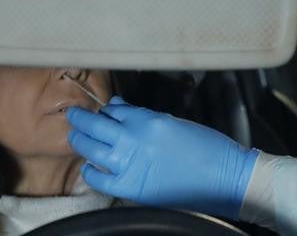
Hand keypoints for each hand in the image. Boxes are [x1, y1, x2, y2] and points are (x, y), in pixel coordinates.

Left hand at [66, 97, 257, 218]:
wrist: (223, 178)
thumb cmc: (207, 148)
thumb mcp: (176, 123)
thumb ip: (146, 117)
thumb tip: (123, 110)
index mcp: (149, 120)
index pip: (116, 110)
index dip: (105, 108)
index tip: (100, 108)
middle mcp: (135, 139)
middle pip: (96, 126)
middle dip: (81, 119)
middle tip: (72, 115)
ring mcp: (131, 164)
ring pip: (92, 149)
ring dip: (81, 141)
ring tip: (75, 137)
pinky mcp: (132, 188)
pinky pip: (100, 180)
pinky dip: (91, 173)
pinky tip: (88, 168)